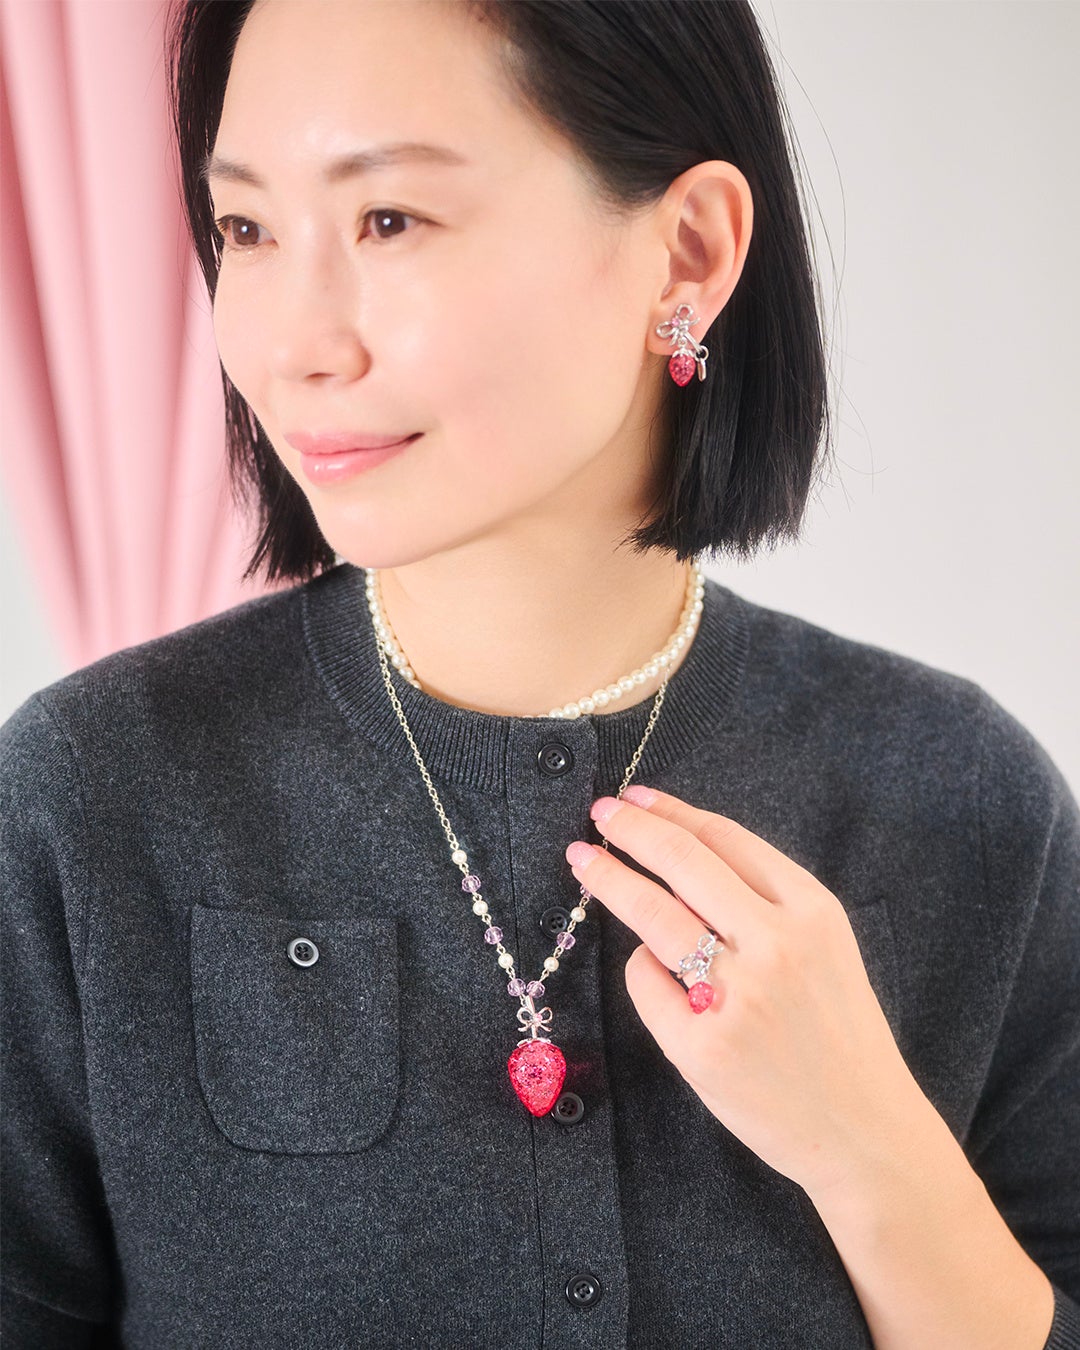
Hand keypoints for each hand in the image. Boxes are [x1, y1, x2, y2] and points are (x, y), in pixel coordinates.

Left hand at [565, 785, 931, 1201]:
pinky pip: (646, 984)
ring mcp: (738, 996)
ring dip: (608, 878)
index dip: (671, 811)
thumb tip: (679, 853)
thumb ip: (766, 903)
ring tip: (583, 861)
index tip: (635, 797)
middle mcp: (776, 945)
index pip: (724, 839)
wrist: (864, 1132)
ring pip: (652, 914)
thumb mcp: (825, 948)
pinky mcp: (702, 1046)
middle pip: (682, 862)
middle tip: (599, 812)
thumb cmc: (837, 1034)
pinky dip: (642, 971)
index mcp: (812, 911)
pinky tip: (653, 975)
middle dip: (631, 829)